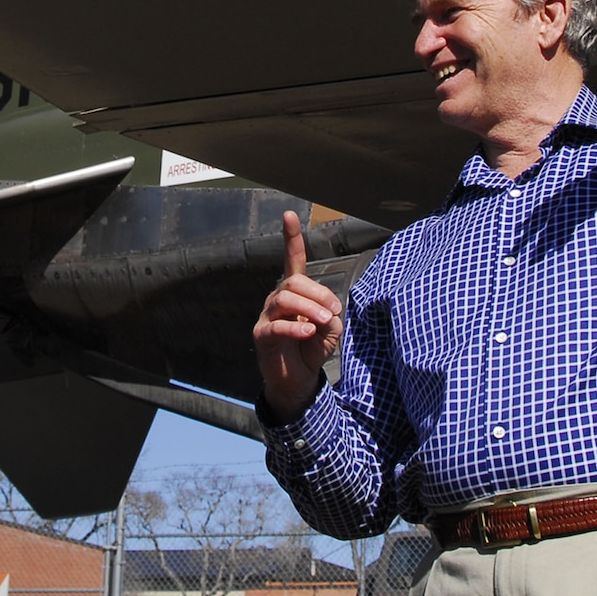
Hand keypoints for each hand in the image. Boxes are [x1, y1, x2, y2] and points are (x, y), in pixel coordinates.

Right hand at [252, 210, 343, 424]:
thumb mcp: (330, 330)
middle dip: (318, 293)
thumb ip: (330, 315)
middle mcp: (277, 299)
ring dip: (309, 308)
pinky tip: (308, 333)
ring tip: (323, 323)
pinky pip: (276, 325)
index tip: (289, 214)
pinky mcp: (262, 335)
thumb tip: (324, 313)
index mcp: (295, 292)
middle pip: (294, 281)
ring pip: (285, 298)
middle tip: (333, 311)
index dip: (290, 237)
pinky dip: (295, 327)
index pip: (292, 260)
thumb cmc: (312, 349)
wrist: (297, 381)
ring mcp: (267, 316)